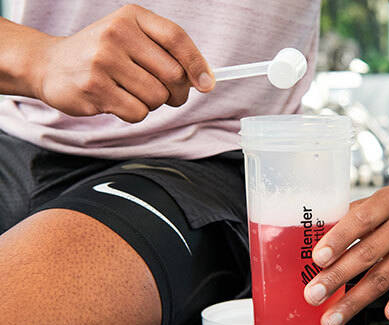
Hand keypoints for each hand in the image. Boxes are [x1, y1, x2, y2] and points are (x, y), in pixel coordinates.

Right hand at [31, 4, 213, 122]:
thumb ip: (167, 53)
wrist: (50, 65)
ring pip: (157, 97)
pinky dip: (134, 113)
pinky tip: (117, 100)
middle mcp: (117, 34)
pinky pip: (137, 112)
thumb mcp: (131, 38)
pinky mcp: (94, 88)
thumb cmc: (102, 54)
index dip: (198, 63)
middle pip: (173, 74)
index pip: (177, 38)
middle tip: (168, 94)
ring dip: (153, 103)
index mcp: (132, 17)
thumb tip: (204, 79)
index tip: (208, 83)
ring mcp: (103, 60)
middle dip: (178, 92)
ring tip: (132, 92)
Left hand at [303, 185, 388, 324]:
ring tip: (333, 317)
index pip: (360, 220)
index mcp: (386, 203)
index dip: (339, 239)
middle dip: (338, 276)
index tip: (318, 258)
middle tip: (314, 294)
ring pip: (384, 276)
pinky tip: (388, 313)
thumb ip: (346, 219)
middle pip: (368, 253)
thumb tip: (312, 242)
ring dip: (356, 300)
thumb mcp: (371, 203)